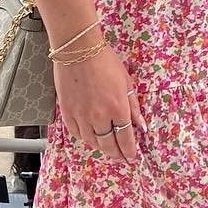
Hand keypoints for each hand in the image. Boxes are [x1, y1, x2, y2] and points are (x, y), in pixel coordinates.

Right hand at [55, 44, 146, 166]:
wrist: (78, 50)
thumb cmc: (105, 61)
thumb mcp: (126, 82)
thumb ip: (133, 107)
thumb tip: (141, 126)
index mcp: (118, 108)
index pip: (125, 139)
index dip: (129, 150)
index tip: (131, 156)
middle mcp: (100, 116)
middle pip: (108, 144)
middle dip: (116, 153)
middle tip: (121, 157)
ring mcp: (81, 116)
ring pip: (92, 142)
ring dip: (101, 147)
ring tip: (107, 147)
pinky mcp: (67, 112)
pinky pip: (76, 133)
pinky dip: (85, 138)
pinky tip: (90, 136)